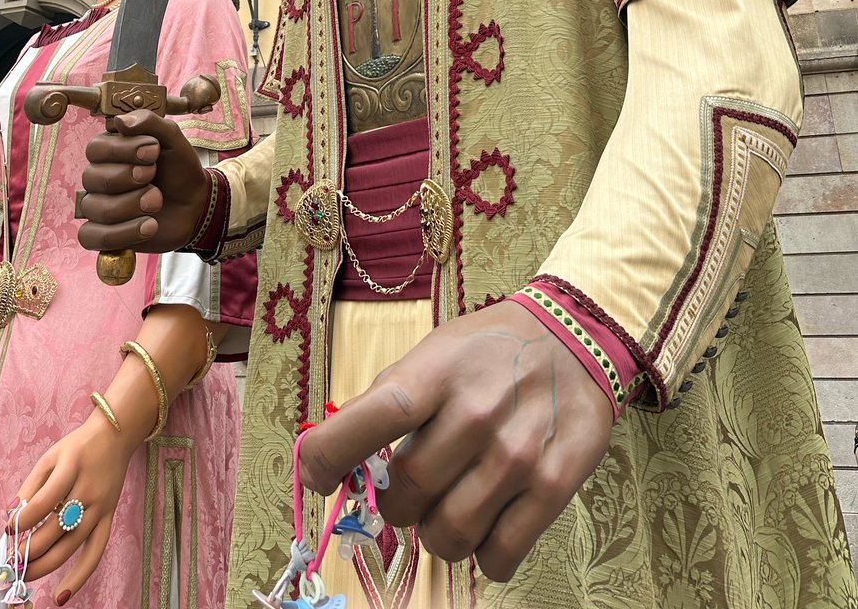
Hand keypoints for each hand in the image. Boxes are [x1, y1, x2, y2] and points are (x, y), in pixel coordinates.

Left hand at [10, 414, 135, 603]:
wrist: (116, 436)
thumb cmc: (78, 446)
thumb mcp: (51, 456)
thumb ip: (30, 486)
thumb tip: (11, 516)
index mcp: (71, 468)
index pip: (43, 503)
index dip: (21, 522)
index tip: (8, 530)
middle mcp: (88, 490)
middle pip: (55, 531)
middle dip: (28, 550)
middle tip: (11, 558)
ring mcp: (101, 507)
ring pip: (71, 547)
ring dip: (44, 566)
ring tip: (24, 574)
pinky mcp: (109, 517)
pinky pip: (95, 552)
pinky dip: (79, 577)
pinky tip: (61, 596)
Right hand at [77, 110, 207, 254]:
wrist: (196, 204)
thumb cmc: (179, 169)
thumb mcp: (173, 139)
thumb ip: (149, 123)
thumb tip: (119, 121)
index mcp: (108, 151)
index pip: (95, 148)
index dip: (123, 150)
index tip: (153, 152)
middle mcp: (97, 178)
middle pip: (93, 178)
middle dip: (131, 178)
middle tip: (154, 178)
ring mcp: (98, 206)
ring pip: (97, 208)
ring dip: (134, 205)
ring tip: (157, 202)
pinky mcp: (103, 234)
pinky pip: (92, 237)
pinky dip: (122, 233)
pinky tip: (149, 226)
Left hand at [297, 299, 613, 582]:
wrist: (576, 336)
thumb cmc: (491, 348)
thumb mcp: (435, 351)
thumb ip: (391, 399)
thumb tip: (337, 451)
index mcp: (437, 373)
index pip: (372, 419)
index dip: (331, 454)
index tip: (315, 476)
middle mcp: (476, 413)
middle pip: (406, 493)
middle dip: (396, 502)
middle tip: (411, 487)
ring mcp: (517, 453)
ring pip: (447, 535)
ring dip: (436, 533)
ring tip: (448, 505)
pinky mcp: (554, 486)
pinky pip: (499, 556)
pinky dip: (482, 554)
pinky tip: (485, 523)